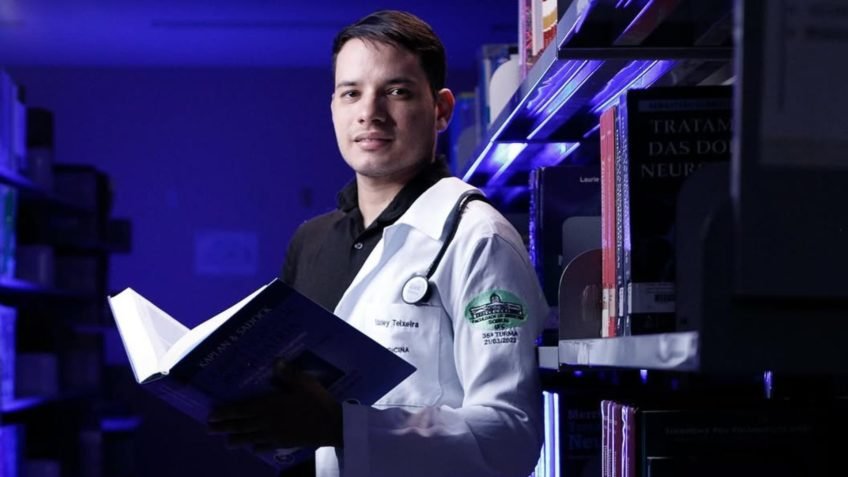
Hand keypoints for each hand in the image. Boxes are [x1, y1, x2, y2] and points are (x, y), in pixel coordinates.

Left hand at [207, 358, 342, 450]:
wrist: (333, 426)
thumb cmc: (318, 402)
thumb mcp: (305, 383)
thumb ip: (288, 373)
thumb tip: (275, 360)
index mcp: (270, 405)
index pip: (242, 409)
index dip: (226, 413)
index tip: (211, 415)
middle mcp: (268, 421)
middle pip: (242, 425)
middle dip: (225, 426)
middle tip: (209, 429)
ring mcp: (275, 434)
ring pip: (250, 437)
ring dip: (237, 439)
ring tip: (225, 442)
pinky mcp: (284, 443)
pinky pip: (266, 445)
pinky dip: (257, 446)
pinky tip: (253, 448)